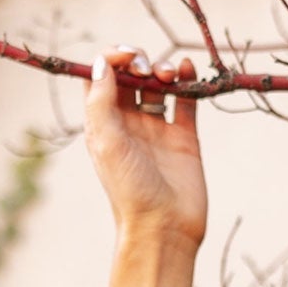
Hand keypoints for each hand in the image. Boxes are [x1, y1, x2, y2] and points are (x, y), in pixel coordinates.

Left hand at [87, 47, 206, 286]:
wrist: (164, 228)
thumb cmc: (130, 190)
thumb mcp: (106, 143)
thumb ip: (101, 101)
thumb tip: (102, 63)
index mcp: (104, 126)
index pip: (101, 79)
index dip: (110, 59)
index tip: (125, 57)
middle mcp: (129, 125)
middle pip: (131, 76)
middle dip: (138, 62)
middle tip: (145, 71)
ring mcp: (157, 130)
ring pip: (158, 84)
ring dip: (162, 68)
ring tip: (168, 76)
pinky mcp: (184, 137)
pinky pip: (185, 98)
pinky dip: (187, 79)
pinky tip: (186, 70)